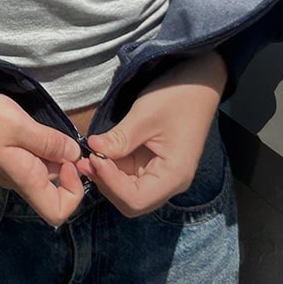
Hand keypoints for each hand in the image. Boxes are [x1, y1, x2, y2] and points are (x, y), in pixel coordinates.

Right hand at [0, 84, 84, 226]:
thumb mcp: (18, 124)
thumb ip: (48, 142)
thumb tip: (74, 155)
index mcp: (22, 178)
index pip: (58, 212)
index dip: (73, 192)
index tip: (70, 161)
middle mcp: (14, 181)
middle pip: (50, 189)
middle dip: (65, 165)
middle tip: (63, 136)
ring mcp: (3, 170)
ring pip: (38, 171)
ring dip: (49, 153)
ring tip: (44, 128)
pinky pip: (24, 160)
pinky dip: (34, 147)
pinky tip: (29, 127)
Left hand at [81, 52, 226, 217]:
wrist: (198, 82)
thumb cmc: (177, 97)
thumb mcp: (144, 116)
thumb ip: (119, 139)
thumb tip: (92, 150)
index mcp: (174, 176)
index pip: (136, 200)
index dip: (110, 184)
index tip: (94, 159)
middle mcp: (169, 182)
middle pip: (131, 201)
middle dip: (105, 183)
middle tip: (84, 160)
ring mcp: (161, 173)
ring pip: (127, 189)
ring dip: (106, 176)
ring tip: (87, 156)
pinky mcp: (153, 163)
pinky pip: (129, 174)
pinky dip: (112, 167)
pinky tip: (99, 152)